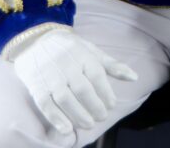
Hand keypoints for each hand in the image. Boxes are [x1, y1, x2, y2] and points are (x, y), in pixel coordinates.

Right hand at [10, 26, 137, 137]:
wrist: (35, 41)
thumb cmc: (69, 49)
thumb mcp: (91, 51)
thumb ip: (111, 65)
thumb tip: (134, 77)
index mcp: (81, 52)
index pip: (97, 74)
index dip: (106, 92)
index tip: (111, 105)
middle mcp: (65, 62)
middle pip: (82, 88)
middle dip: (95, 106)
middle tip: (101, 117)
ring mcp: (49, 73)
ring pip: (65, 98)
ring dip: (78, 114)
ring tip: (88, 124)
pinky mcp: (36, 84)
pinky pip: (45, 103)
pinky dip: (56, 118)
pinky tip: (67, 129)